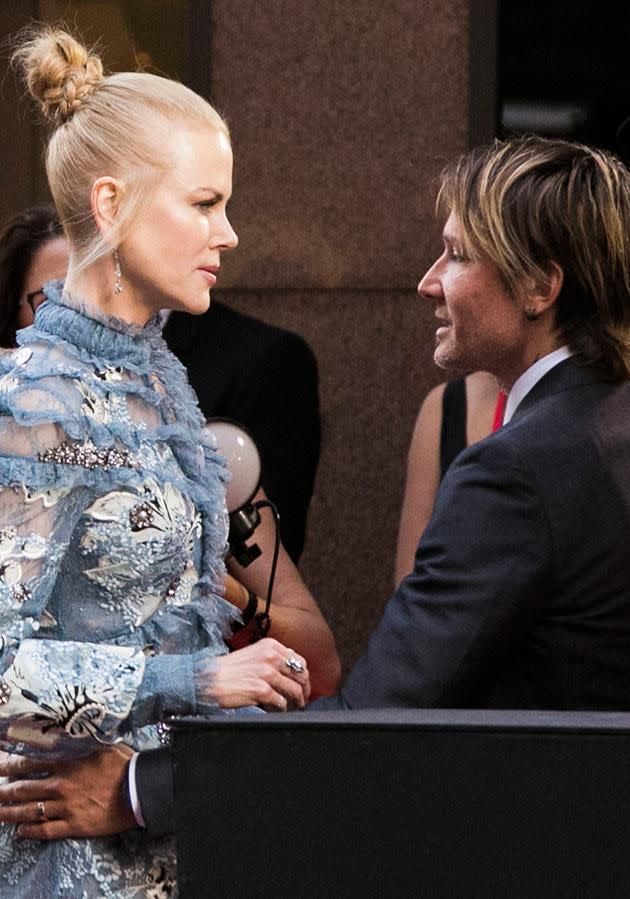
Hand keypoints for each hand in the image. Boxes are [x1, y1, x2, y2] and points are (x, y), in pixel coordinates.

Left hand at [0, 744, 136, 839]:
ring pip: (29, 811)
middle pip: (24, 789)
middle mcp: (62, 785)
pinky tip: (20, 831)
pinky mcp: (74, 825)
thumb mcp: (102, 744)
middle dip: (3, 791)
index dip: (10, 765)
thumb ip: (82, 740)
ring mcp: (66, 807)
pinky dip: (30, 831)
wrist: (139, 790)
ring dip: (9, 812)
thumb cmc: (124, 764)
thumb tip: (70, 731)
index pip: (30, 763)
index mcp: (68, 763)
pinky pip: (46, 830)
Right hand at [199, 638, 309, 710]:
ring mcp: (267, 673)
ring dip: (297, 702)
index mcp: (270, 646)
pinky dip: (282, 708)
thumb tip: (291, 671)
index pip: (298, 660)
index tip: (303, 684)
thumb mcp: (253, 654)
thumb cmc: (228, 670)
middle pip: (301, 675)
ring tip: (294, 707)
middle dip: (304, 689)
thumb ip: (272, 659)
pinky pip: (282, 702)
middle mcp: (271, 657)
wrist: (208, 679)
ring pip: (294, 690)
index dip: (303, 675)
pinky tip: (276, 709)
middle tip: (302, 699)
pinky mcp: (261, 690)